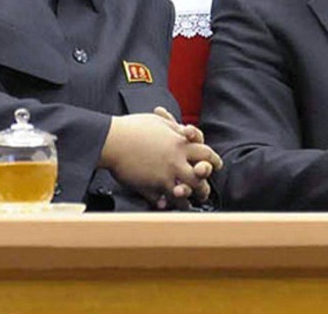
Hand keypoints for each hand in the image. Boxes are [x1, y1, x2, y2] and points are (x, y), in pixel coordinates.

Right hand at [99, 112, 222, 208]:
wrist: (112, 140)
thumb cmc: (132, 128)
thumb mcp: (158, 122)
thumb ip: (174, 128)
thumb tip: (183, 129)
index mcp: (180, 143)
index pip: (206, 152)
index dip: (213, 160)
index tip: (215, 165)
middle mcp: (176, 160)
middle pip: (201, 176)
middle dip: (205, 185)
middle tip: (205, 191)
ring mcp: (165, 174)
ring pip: (185, 192)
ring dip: (188, 199)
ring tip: (188, 205)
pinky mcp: (152, 185)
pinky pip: (164, 199)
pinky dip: (166, 204)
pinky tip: (165, 206)